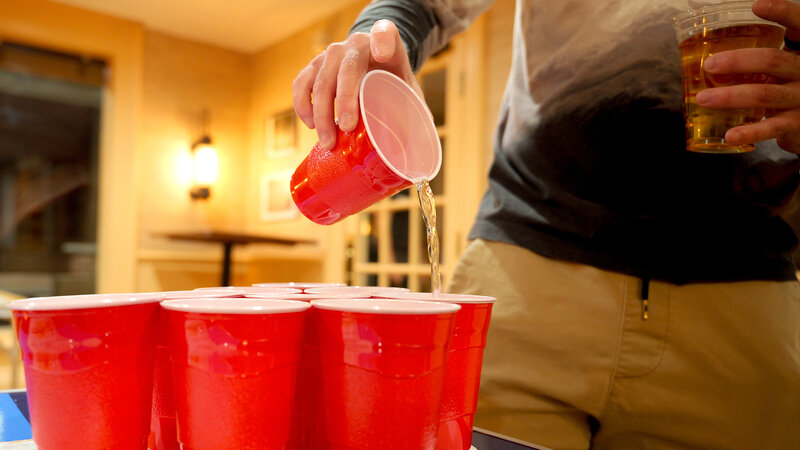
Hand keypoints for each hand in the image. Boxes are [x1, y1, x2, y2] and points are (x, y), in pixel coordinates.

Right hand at [293, 19, 421, 149]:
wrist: (374, 65)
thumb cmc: (393, 80)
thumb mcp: (408, 88)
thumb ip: (415, 108)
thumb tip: (419, 146)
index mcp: (385, 41)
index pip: (384, 33)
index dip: (382, 41)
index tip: (383, 55)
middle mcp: (355, 43)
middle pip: (345, 66)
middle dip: (344, 99)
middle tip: (346, 128)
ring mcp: (331, 54)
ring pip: (320, 79)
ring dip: (320, 112)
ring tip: (328, 141)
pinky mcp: (315, 66)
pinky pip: (302, 83)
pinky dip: (303, 105)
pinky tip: (310, 125)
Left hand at [695, 0, 799, 152]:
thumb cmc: (790, 84)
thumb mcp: (784, 64)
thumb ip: (760, 54)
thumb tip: (707, 40)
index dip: (782, 13)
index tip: (756, 5)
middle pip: (772, 61)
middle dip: (738, 62)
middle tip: (709, 65)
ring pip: (764, 95)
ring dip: (730, 97)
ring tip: (703, 98)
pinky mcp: (796, 124)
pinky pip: (771, 128)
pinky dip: (749, 132)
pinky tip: (729, 135)